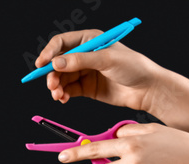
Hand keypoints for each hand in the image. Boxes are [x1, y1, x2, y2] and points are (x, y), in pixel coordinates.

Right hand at [34, 30, 164, 108]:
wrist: (147, 89)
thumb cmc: (133, 67)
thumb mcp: (106, 60)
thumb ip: (80, 61)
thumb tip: (56, 63)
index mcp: (90, 40)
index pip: (62, 43)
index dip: (49, 52)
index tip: (41, 64)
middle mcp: (85, 55)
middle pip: (58, 63)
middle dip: (52, 74)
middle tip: (52, 86)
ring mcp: (85, 72)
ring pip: (61, 78)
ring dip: (56, 87)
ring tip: (58, 95)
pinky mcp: (86, 87)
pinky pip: (68, 90)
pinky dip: (63, 95)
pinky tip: (64, 99)